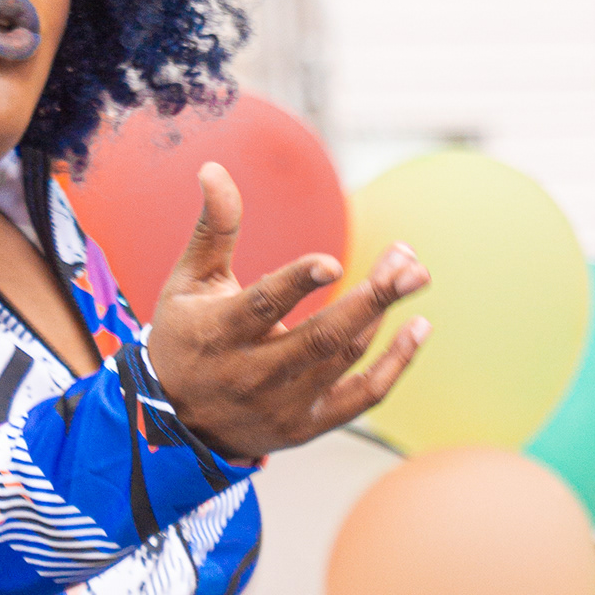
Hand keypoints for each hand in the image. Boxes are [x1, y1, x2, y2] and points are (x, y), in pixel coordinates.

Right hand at [145, 162, 430, 462]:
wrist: (176, 423)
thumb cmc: (186, 336)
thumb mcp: (188, 283)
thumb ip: (214, 228)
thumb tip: (214, 168)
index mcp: (219, 334)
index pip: (263, 307)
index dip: (297, 284)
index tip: (332, 263)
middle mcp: (251, 375)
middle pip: (320, 338)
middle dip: (371, 299)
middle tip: (410, 264)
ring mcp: (281, 406)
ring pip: (343, 358)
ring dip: (383, 314)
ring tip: (411, 273)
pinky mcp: (304, 426)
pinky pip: (361, 398)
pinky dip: (395, 365)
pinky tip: (418, 329)